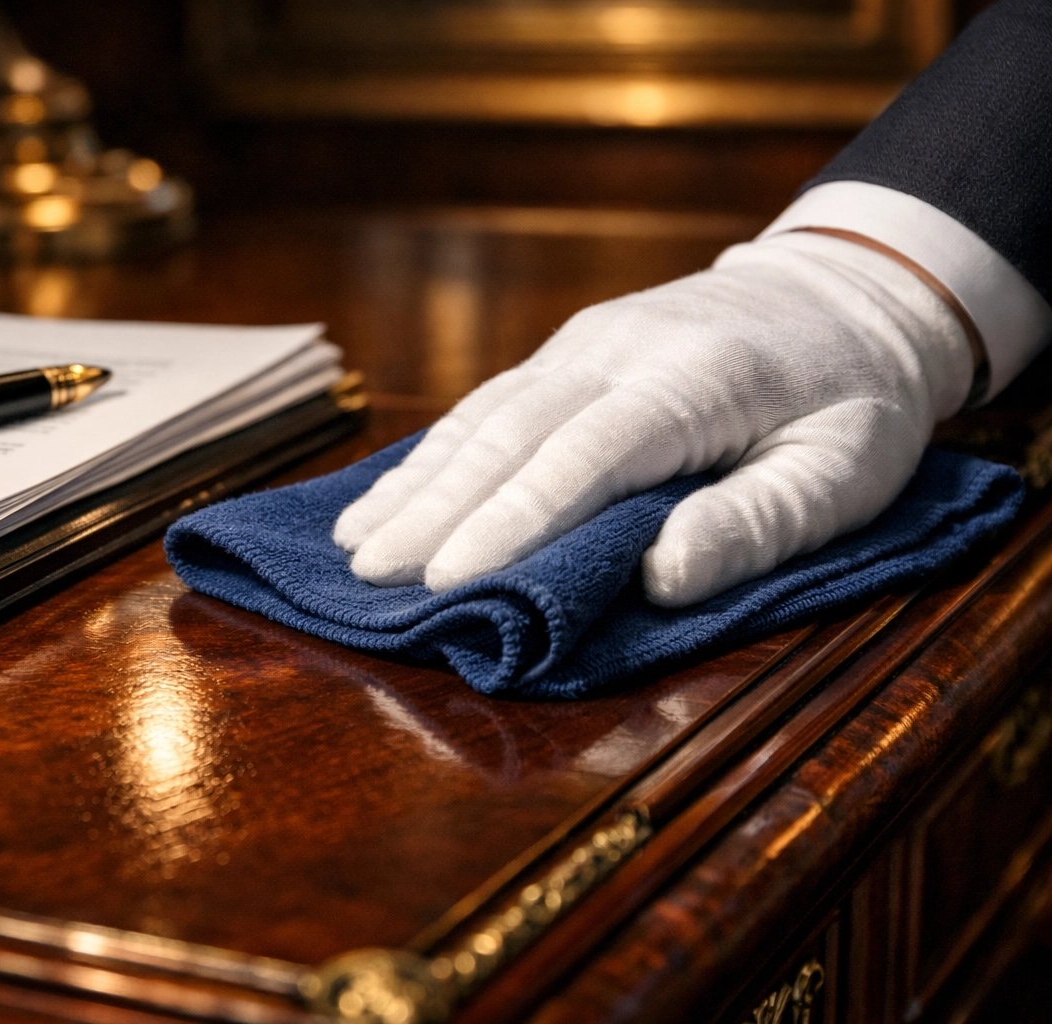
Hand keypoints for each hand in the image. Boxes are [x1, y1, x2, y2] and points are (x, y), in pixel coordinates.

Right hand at [334, 231, 973, 605]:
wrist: (846, 289)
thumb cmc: (854, 401)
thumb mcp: (845, 474)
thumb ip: (756, 523)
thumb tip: (659, 577)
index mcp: (695, 381)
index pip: (586, 456)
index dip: (512, 522)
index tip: (448, 581)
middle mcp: (621, 349)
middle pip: (512, 432)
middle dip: (436, 508)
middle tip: (370, 574)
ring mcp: (588, 340)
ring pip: (486, 411)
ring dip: (418, 480)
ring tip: (356, 542)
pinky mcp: (572, 348)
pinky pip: (491, 400)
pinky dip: (436, 452)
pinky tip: (392, 491)